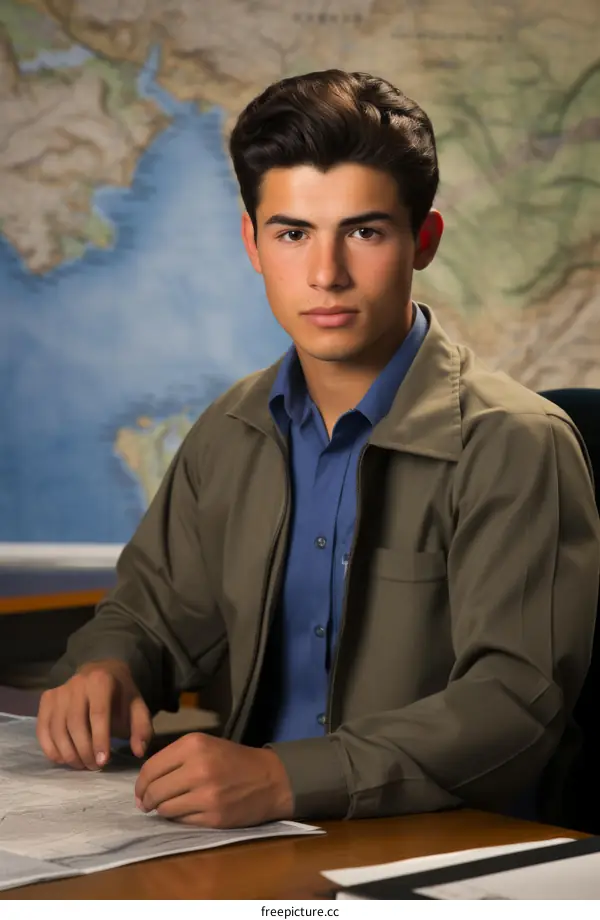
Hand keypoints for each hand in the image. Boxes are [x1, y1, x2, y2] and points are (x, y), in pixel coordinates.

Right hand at [36, 659, 152, 771]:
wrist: (102, 673)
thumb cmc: (120, 695)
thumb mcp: (137, 707)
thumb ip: (142, 729)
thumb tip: (139, 751)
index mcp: (101, 681)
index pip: (98, 714)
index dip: (100, 740)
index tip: (103, 761)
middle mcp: (77, 683)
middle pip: (76, 723)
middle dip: (84, 750)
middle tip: (94, 766)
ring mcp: (59, 691)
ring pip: (57, 728)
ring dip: (68, 753)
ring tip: (82, 765)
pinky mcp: (47, 700)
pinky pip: (43, 729)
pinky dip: (50, 748)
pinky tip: (63, 760)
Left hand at [134, 733, 292, 827]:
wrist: (270, 779)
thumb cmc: (234, 760)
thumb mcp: (205, 745)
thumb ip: (175, 759)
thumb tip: (144, 786)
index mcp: (193, 745)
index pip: (151, 768)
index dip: (140, 784)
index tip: (139, 792)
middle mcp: (197, 768)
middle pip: (154, 790)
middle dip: (146, 800)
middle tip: (147, 804)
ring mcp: (206, 794)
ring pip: (165, 808)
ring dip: (162, 810)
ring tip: (168, 807)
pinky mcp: (213, 816)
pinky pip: (181, 821)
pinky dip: (178, 818)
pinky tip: (186, 812)